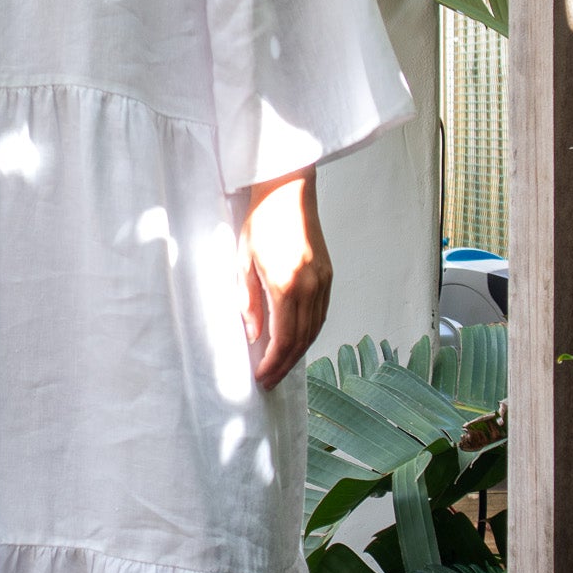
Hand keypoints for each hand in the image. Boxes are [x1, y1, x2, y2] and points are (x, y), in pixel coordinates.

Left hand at [240, 166, 332, 391]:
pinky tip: (297, 341)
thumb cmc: (261, 221)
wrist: (288, 190)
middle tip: (270, 382)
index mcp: (287, 285)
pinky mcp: (328, 274)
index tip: (261, 379)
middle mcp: (311, 287)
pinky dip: (310, 333)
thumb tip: (255, 336)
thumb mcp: (244, 261)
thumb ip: (249, 302)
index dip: (273, 363)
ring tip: (282, 367)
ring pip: (315, 329)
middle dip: (285, 365)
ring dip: (299, 352)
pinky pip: (321, 314)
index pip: (283, 338)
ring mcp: (323, 281)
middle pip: (302, 340)